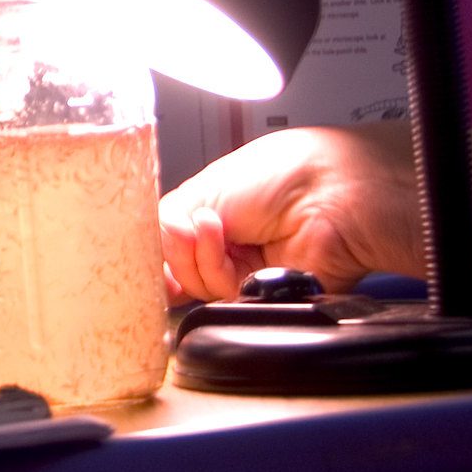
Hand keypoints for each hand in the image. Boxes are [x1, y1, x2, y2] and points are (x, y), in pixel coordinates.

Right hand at [159, 122, 425, 300]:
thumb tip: (147, 249)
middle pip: (177, 266)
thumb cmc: (278, 174)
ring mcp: (245, 271)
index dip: (158, 245)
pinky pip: (221, 298)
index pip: (171, 239)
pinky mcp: (260, 296)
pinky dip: (218, 271)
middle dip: (175, 247)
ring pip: (195, 284)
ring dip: (197, 256)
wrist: (327, 194)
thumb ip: (164, 223)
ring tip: (215, 227)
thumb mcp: (202, 189)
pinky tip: (227, 244)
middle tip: (185, 227)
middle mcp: (230, 243)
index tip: (144, 244)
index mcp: (215, 212)